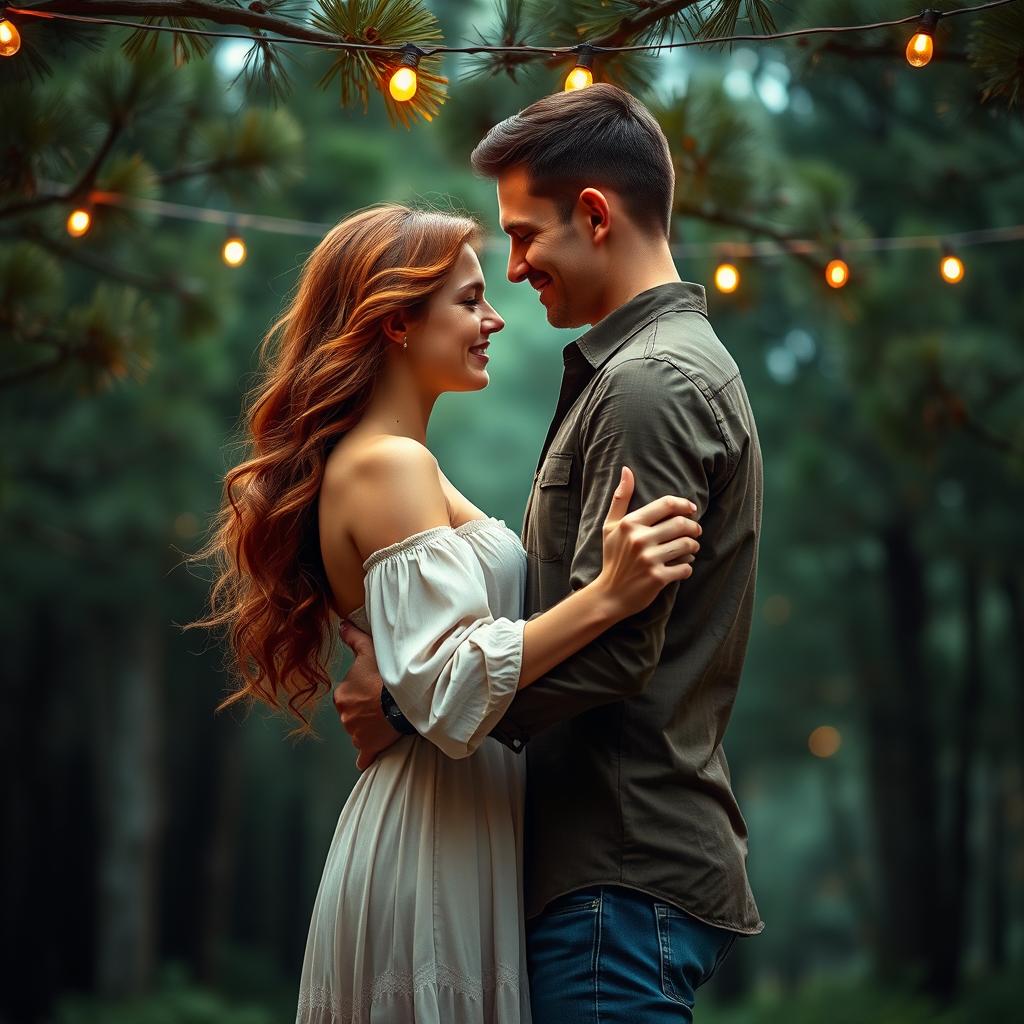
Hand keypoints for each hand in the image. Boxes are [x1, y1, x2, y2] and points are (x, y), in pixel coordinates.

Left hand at [334, 620, 401, 770]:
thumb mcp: (369, 651)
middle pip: (352, 713)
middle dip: (363, 709)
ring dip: (368, 727)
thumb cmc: (386, 676)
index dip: (360, 690)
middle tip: (382, 702)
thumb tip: (342, 625)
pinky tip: (368, 758)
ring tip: (386, 718)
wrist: (404, 701)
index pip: (347, 694)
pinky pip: (363, 756)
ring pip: (359, 731)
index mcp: (341, 695)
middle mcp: (344, 716)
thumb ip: (353, 638)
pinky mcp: (368, 747)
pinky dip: (365, 757)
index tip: (374, 688)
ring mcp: (355, 734)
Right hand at [596, 466, 700, 617]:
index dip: (684, 505)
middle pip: (681, 524)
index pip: (667, 504)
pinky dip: (687, 567)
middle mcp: (640, 539)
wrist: (609, 595)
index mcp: (630, 523)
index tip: (692, 510)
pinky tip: (682, 567)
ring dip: (693, 546)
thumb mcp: (610, 527)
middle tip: (695, 531)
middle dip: (694, 527)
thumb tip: (626, 470)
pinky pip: (685, 567)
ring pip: (687, 545)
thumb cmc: (612, 558)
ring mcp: (649, 559)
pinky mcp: (658, 578)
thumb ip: (620, 498)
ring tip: (690, 548)